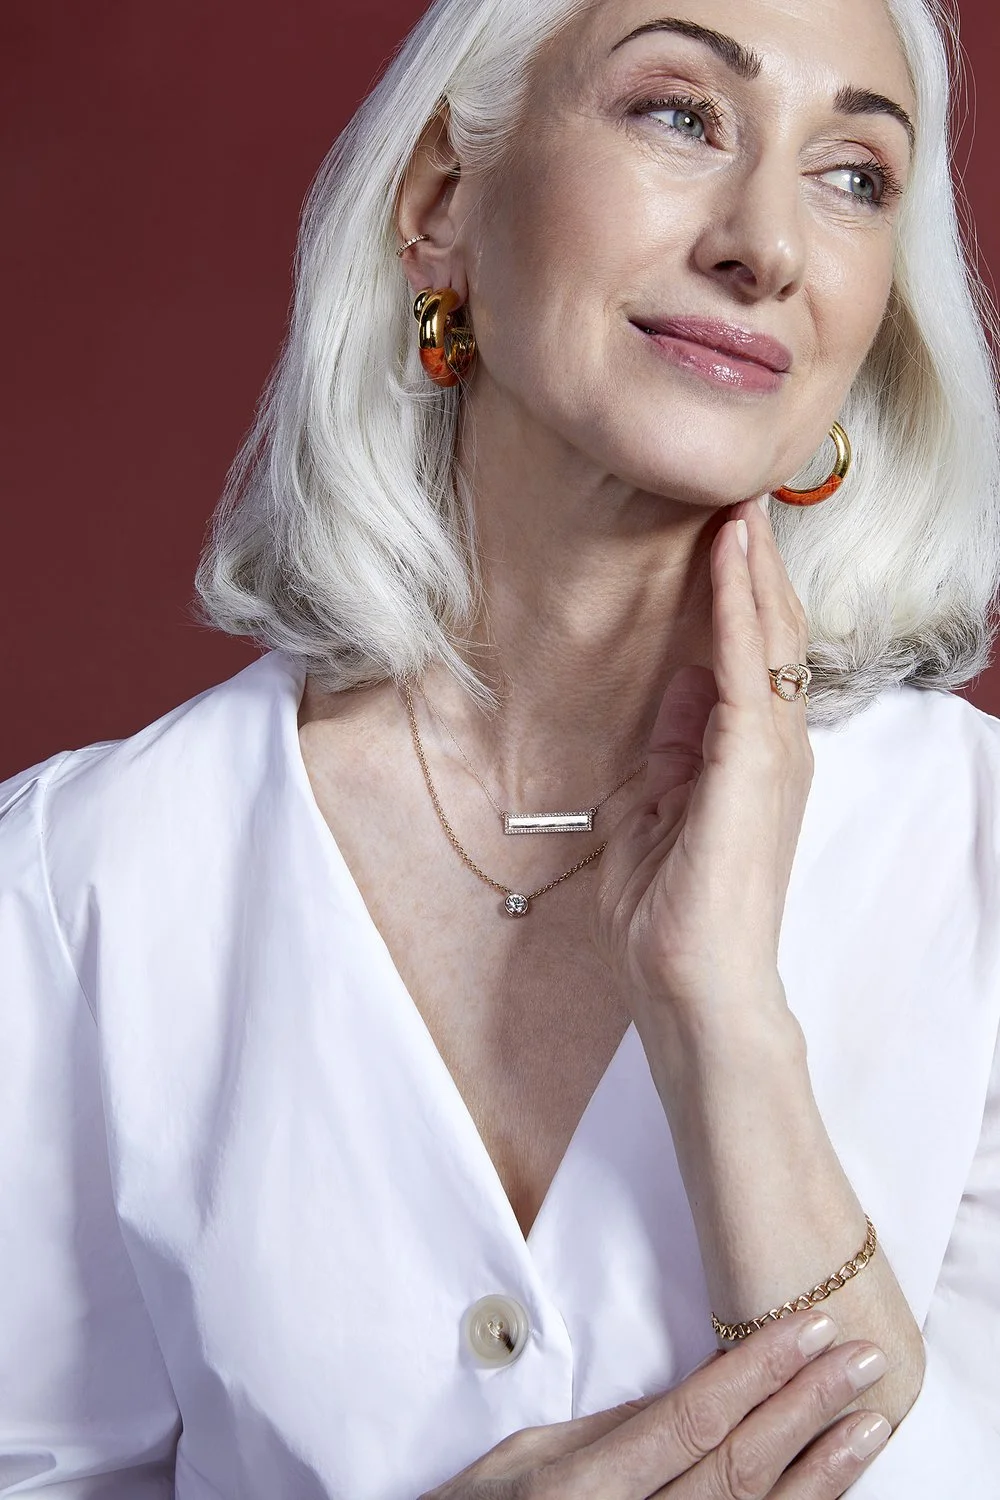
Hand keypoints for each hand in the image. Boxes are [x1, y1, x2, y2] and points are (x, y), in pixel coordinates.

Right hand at [419, 1311, 890, 1498]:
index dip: (758, 1373)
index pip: (693, 1421)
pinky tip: (829, 1484)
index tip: (809, 1327)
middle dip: (806, 1407)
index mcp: (585, 1490)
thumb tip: (690, 1395)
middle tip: (862, 1356)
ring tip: (871, 1420)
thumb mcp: (523, 1460)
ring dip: (822, 1469)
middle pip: (738, 1468)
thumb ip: (608, 1432)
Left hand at [593, 497, 811, 1028]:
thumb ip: (670, 750)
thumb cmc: (670, 915)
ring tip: (740, 502)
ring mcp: (771, 755)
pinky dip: (736, 607)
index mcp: (747, 759)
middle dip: (754, 567)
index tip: (719, 537)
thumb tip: (677, 691)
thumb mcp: (655, 811)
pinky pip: (745, 667)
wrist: (691, 984)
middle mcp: (773, 748)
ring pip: (768, 639)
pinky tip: (728, 557)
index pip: (749, 657)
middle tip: (741, 495)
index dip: (737, 595)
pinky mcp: (753, 763)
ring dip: (751, 569)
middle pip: (770, 636)